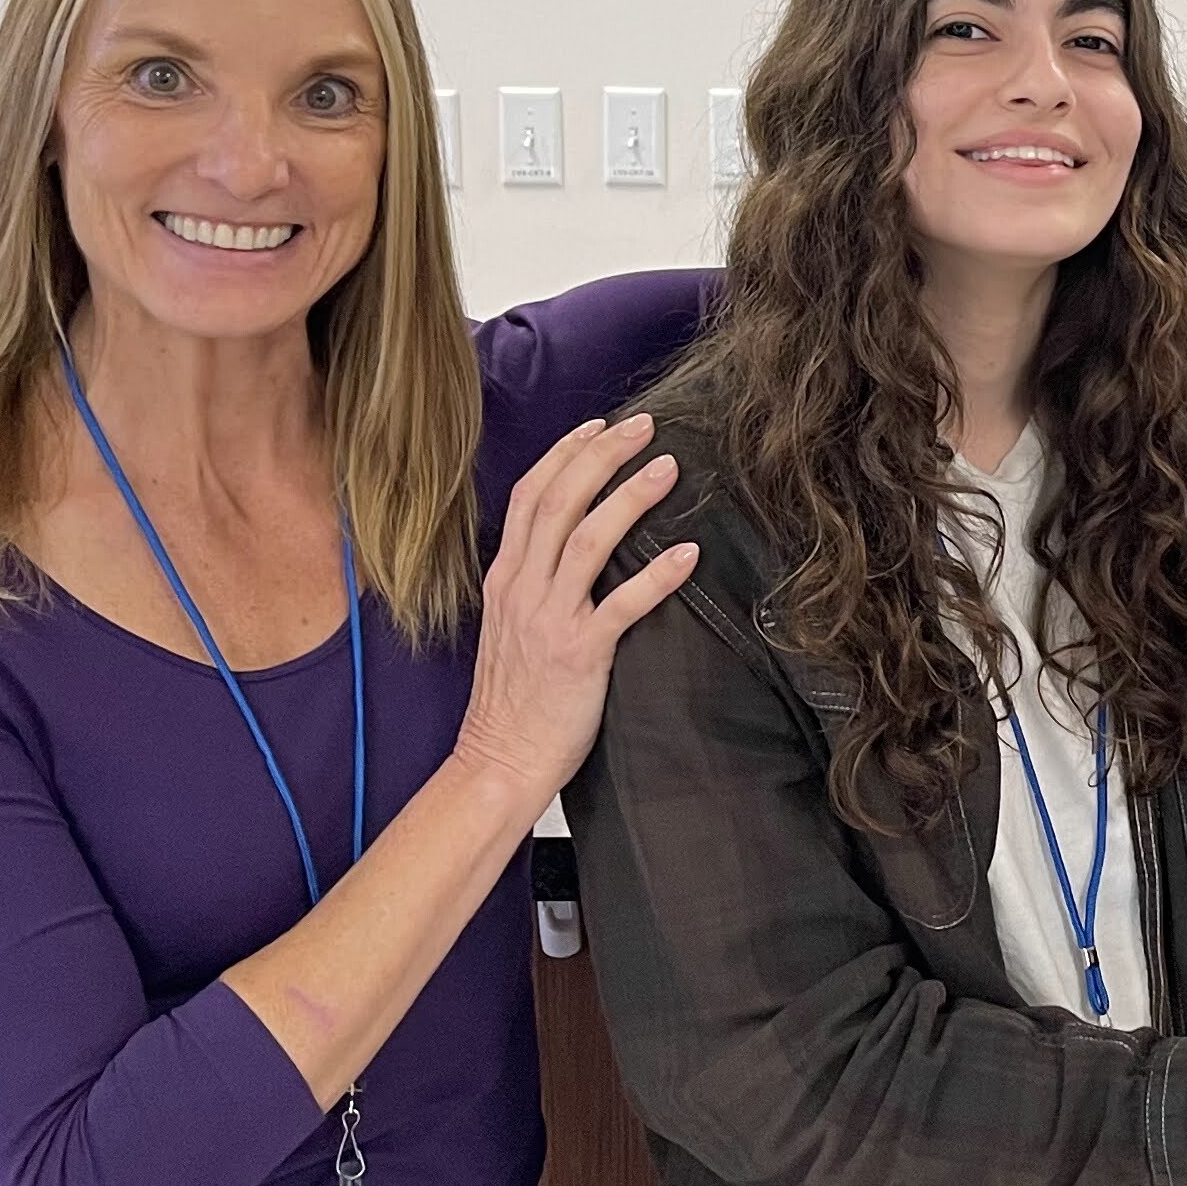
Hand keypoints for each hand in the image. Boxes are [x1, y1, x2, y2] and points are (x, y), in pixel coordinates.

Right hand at [453, 415, 699, 810]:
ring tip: (668, 467)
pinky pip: (622, 606)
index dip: (564, 454)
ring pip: (587, 541)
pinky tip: (688, 552)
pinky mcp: (579, 655)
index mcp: (505, 579)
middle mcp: (522, 591)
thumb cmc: (514, 698)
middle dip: (601, 456)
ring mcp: (549, 621)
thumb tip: (572, 543)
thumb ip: (535, 582)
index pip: (528, 498)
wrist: (498, 761)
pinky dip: (656, 576)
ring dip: (629, 498)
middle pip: (558, 502)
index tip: (598, 424)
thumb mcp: (510, 626)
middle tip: (644, 425)